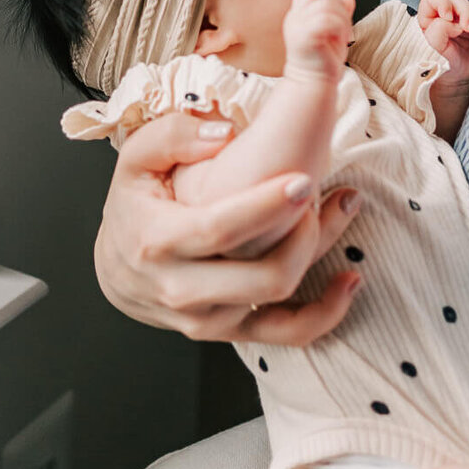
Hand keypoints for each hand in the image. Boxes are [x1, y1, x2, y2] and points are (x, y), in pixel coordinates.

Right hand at [93, 111, 362, 344]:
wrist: (118, 268)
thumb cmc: (134, 206)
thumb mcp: (136, 160)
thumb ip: (174, 136)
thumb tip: (223, 133)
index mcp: (159, 241)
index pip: (220, 230)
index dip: (266, 208)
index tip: (304, 182)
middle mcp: (182, 289)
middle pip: (263, 276)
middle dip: (305, 234)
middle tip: (318, 189)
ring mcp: (207, 320)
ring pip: (281, 299)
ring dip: (321, 254)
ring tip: (342, 207)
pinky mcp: (230, 334)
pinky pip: (288, 334)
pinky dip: (326, 312)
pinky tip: (349, 278)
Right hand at [283, 0, 355, 84]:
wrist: (313, 85)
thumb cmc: (322, 60)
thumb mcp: (334, 31)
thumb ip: (340, 12)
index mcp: (298, 14)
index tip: (335, 15)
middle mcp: (294, 18)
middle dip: (338, 5)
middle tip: (342, 26)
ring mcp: (298, 27)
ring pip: (326, 5)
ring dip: (342, 18)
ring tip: (342, 35)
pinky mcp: (305, 38)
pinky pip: (327, 20)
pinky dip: (340, 28)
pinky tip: (340, 40)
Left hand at [417, 0, 468, 85]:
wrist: (458, 78)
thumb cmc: (442, 63)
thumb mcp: (434, 48)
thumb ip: (438, 31)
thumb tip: (453, 22)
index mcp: (428, 18)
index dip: (441, 2)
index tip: (448, 16)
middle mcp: (445, 15)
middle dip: (465, 11)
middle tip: (467, 28)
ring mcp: (462, 18)